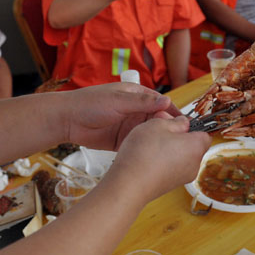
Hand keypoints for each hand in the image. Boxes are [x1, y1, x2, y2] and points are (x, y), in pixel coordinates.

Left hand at [59, 83, 181, 149]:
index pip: (162, 104)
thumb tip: (166, 102)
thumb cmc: (91, 103)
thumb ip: (142, 103)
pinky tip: (151, 158)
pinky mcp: (121, 140)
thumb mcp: (119, 101)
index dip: (174, 113)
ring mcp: (128, 126)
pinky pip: (137, 145)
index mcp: (137, 96)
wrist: (67, 119)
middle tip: (178, 142)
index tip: (187, 125)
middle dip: (168, 130)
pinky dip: (143, 149)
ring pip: (149, 134)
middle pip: (158, 121)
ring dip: (156, 141)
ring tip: (168, 152)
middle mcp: (135, 111)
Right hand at [109, 116, 210, 201]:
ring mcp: (182, 177)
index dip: (192, 125)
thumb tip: (183, 123)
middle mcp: (194, 165)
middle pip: (192, 145)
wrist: (128, 184)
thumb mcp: (158, 124)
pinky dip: (163, 161)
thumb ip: (175, 121)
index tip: (178, 121)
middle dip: (179, 136)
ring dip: (169, 149)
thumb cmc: (144, 153)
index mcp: (196, 147)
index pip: (205, 133)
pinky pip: (171, 168)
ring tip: (151, 144)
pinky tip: (147, 157)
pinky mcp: (169, 185)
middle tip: (161, 129)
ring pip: (180, 157)